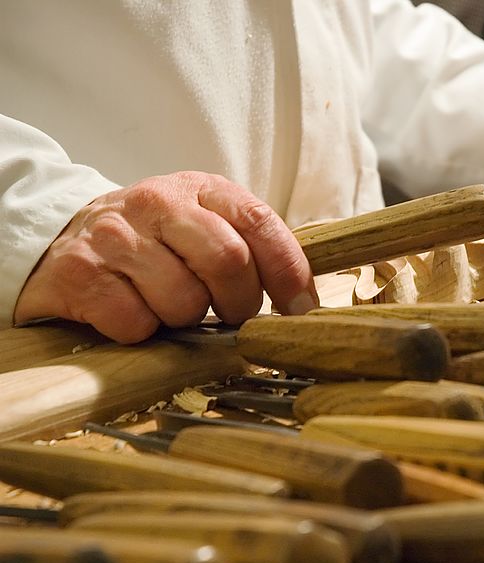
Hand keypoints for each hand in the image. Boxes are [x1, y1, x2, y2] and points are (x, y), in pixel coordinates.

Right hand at [13, 171, 316, 342]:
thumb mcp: (202, 227)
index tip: (300, 309)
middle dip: (238, 303)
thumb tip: (302, 304)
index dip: (289, 271)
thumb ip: (249, 249)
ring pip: (183, 300)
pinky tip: (130, 311)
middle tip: (227, 315)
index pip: (260, 222)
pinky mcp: (79, 272)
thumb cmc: (152, 243)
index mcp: (201, 189)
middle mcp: (158, 202)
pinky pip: (136, 323)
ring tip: (166, 306)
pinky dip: (142, 332)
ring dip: (184, 320)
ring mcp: (115, 235)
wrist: (61, 239)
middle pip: (228, 260)